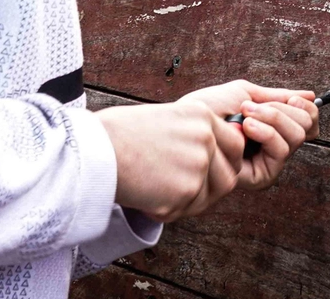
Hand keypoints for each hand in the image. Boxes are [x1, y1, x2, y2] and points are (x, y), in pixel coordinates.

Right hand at [95, 100, 242, 222]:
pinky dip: (167, 211)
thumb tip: (210, 157)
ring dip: (191, 202)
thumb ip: (193, 135)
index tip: (209, 171)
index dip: (224, 162)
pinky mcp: (184, 193)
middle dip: (213, 187)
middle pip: (229, 174)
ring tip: (162, 195)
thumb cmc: (118, 134)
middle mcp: (205, 140)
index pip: (234, 145)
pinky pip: (184, 211)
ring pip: (209, 197)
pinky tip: (146, 199)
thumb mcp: (165, 119)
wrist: (94, 149)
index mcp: (202, 116)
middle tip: (188, 192)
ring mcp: (197, 167)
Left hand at [180, 80, 319, 189]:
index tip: (291, 99)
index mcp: (272, 128)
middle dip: (282, 110)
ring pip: (296, 137)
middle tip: (253, 107)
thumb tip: (310, 95)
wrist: (185, 123)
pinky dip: (266, 132)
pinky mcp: (261, 177)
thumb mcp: (245, 94)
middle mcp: (274, 148)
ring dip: (272, 117)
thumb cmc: (207, 109)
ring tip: (245, 116)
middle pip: (306, 128)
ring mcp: (269, 163)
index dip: (306, 109)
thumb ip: (278, 97)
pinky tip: (246, 127)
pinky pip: (280, 151)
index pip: (309, 122)